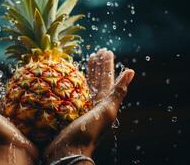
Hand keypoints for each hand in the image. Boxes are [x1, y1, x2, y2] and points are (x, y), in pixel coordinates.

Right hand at [44, 49, 134, 163]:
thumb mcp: (106, 112)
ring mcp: (82, 106)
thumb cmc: (88, 132)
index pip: (107, 78)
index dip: (107, 65)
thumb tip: (131, 72)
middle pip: (99, 79)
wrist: (69, 150)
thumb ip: (117, 93)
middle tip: (99, 51)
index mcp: (105, 102)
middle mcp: (95, 103)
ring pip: (88, 84)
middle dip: (99, 65)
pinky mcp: (71, 109)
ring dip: (90, 71)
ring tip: (89, 58)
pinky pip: (75, 91)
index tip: (106, 51)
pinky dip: (75, 82)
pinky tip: (73, 77)